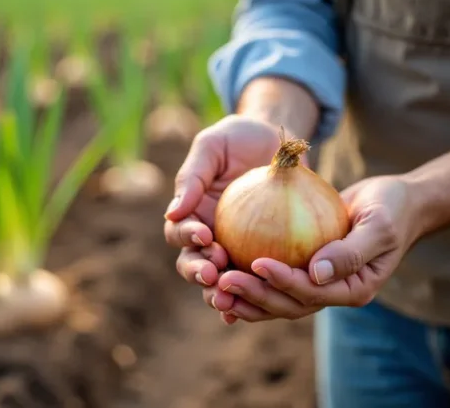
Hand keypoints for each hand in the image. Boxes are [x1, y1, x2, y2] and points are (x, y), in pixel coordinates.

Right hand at [163, 115, 306, 292]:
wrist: (277, 143)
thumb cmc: (239, 139)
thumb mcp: (213, 146)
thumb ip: (193, 176)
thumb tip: (173, 212)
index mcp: (191, 213)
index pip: (180, 232)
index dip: (188, 237)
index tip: (205, 234)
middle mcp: (207, 237)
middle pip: (192, 264)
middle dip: (198, 272)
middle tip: (213, 272)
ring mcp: (232, 250)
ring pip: (218, 281)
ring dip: (218, 293)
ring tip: (227, 301)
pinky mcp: (259, 258)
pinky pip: (252, 282)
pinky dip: (248, 300)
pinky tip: (252, 311)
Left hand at [207, 175, 422, 323]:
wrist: (396, 203)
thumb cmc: (392, 210)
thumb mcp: (379, 227)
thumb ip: (350, 252)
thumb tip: (316, 273)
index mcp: (352, 290)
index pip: (311, 293)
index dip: (283, 282)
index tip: (257, 262)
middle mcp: (331, 293)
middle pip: (288, 304)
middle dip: (255, 295)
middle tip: (223, 279)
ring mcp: (317, 284)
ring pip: (276, 298)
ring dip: (246, 295)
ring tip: (215, 284)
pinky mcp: (304, 269)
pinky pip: (274, 278)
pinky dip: (251, 278)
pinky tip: (223, 266)